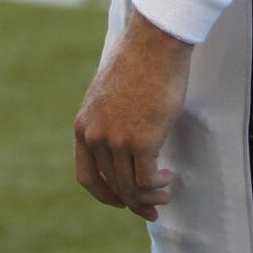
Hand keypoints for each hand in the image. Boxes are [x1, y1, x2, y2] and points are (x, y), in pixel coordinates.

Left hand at [74, 15, 190, 218]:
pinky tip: (169, 178)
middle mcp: (94, 136)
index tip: (121, 201)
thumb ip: (108, 121)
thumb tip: (121, 144)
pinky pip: (147, 181)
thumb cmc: (137, 64)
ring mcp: (116, 140)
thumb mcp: (109, 96)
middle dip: (134, 201)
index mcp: (83, 125)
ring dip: (149, 197)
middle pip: (113, 184)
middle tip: (153, 207)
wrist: (153, 44)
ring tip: (165, 194)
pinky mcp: (140, 141)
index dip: (104, 194)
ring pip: (130, 187)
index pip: (86, 175)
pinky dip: (158, 186)